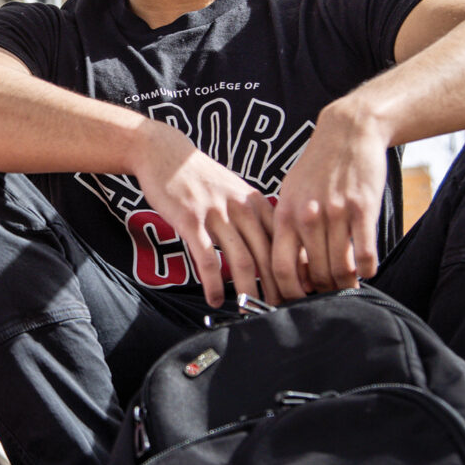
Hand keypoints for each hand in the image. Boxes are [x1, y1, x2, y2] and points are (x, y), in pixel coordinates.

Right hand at [131, 124, 277, 309]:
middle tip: (278, 311)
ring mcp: (216, 213)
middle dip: (276, 288)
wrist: (165, 154)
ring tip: (248, 311)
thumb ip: (253, 218)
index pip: (286, 241)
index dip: (295, 270)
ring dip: (247, 291)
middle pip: (269, 256)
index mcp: (257, 203)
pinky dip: (213, 285)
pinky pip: (207, 259)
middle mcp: (242, 208)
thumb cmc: (200, 178)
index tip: (299, 292)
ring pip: (242, 261)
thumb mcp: (235, 192)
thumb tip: (271, 250)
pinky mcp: (190, 220)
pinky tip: (214, 300)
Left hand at [270, 99, 391, 298]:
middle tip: (326, 296)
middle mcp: (308, 216)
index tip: (292, 302)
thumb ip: (287, 227)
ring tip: (347, 285)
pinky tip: (366, 271)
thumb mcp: (291, 193)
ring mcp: (336, 213)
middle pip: (312, 273)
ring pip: (339, 267)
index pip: (278, 267)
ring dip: (345, 283)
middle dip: (320, 291)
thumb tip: (287, 265)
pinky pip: (365, 253)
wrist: (348, 131)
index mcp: (285, 214)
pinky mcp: (363, 209)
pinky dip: (366, 270)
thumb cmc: (318, 166)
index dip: (285, 292)